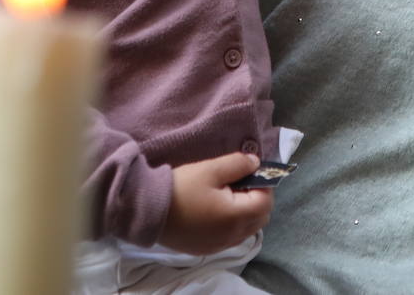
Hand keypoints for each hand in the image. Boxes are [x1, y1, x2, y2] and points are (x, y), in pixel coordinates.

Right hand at [158, 152, 274, 255]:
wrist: (147, 211)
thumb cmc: (181, 188)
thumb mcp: (210, 169)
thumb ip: (238, 164)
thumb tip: (256, 163)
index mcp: (236, 216)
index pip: (266, 201)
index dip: (262, 184)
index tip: (248, 173)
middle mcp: (232, 236)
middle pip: (261, 217)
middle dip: (257, 198)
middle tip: (239, 182)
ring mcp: (220, 245)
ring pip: (248, 229)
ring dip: (246, 212)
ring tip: (227, 196)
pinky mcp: (208, 249)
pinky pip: (232, 237)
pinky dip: (233, 224)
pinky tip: (217, 211)